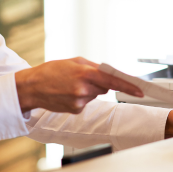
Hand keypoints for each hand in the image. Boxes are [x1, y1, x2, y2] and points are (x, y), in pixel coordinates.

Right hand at [15, 57, 143, 113]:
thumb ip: (93, 67)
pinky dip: (81, 98)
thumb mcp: (73, 61)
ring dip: (88, 90)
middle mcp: (83, 89)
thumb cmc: (52, 71)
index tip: (140, 91)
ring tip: (70, 85)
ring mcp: (79, 101)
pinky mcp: (75, 110)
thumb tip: (109, 74)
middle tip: (82, 78)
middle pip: (105, 88)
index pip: (112, 80)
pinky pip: (86, 103)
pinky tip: (67, 94)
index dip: (128, 86)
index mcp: (84, 73)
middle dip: (98, 83)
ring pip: (95, 95)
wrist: (32, 87)